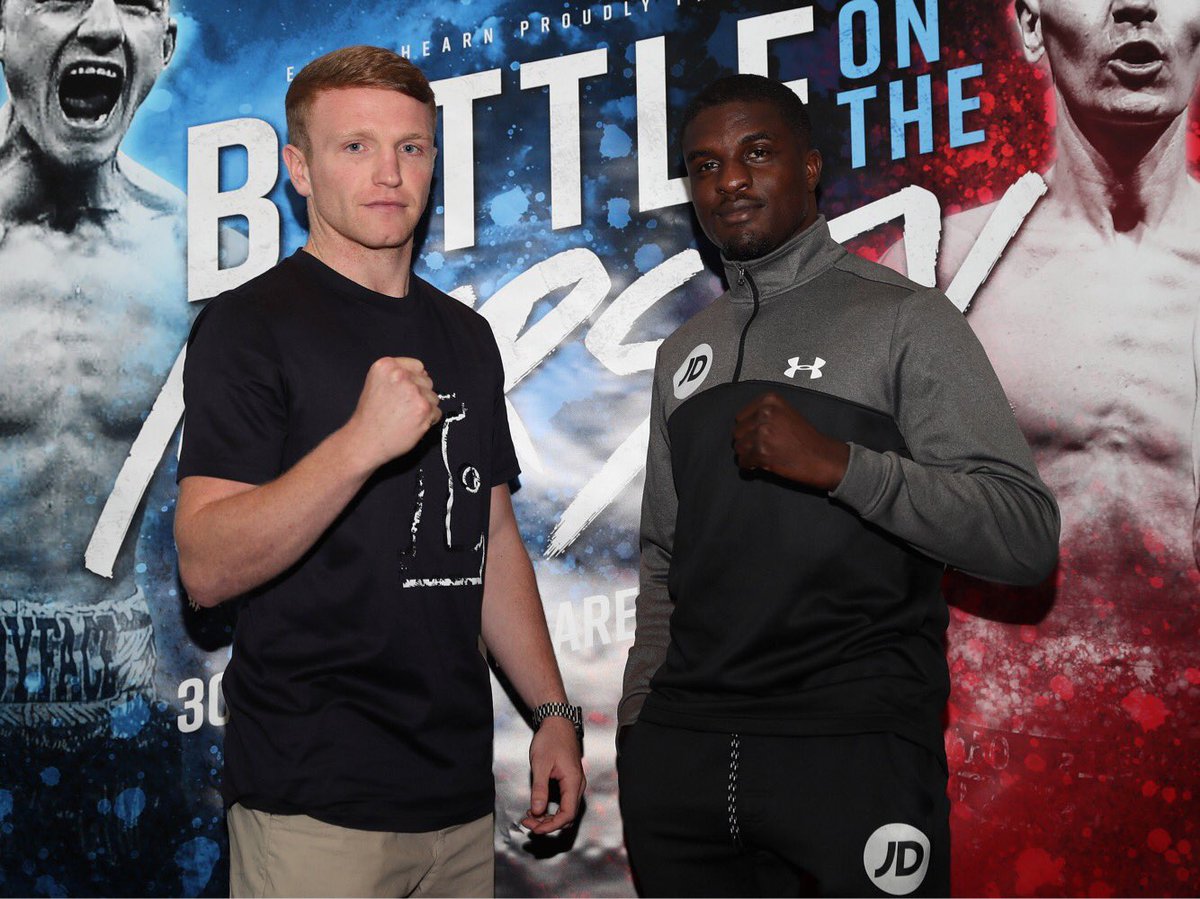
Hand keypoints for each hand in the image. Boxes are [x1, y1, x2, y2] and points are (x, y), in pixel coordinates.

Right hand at [348, 357, 440, 468]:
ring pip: (434, 397)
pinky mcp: (423, 408)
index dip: (414, 381)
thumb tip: (423, 374)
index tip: (405, 392)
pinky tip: (411, 424)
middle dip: (420, 394)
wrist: (365, 440)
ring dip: (424, 408)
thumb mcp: (376, 383)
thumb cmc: (370, 416)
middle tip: (401, 408)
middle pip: (427, 381)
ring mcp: (413, 391)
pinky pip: (437, 412)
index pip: (417, 366)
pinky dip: (428, 421)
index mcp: (386, 366)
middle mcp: (400, 375)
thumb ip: (397, 375)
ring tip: (405, 416)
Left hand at [523, 717, 584, 834]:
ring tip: (529, 816)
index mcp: (573, 782)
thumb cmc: (550, 739)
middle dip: (548, 824)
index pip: (567, 814)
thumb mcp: (541, 764)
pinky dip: (551, 808)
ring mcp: (575, 783)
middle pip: (568, 815)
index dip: (551, 826)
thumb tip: (537, 811)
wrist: (557, 723)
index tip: (535, 828)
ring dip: (549, 817)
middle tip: (528, 823)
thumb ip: (539, 789)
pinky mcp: (570, 781)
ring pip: (565, 810)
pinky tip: (536, 807)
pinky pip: (563, 802)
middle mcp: (578, 785)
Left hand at [733, 391, 849, 490]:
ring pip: (738, 447)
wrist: (822, 457)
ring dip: (748, 455)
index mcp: (769, 400)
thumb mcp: (784, 413)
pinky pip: (743, 461)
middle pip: (737, 432)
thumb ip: (763, 414)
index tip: (759, 436)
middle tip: (763, 448)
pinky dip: (750, 466)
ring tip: (765, 456)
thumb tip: (741, 427)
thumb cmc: (806, 438)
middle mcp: (765, 413)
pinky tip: (764, 464)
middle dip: (747, 442)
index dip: (749, 430)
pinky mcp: (762, 451)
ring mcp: (762, 432)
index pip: (740, 417)